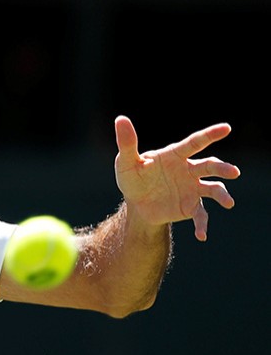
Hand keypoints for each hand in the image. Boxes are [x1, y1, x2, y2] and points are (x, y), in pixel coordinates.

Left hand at [114, 115, 240, 240]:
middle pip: (210, 166)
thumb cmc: (133, 178)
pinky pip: (201, 215)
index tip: (226, 128)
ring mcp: (193, 188)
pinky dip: (202, 224)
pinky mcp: (191, 206)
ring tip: (228, 203)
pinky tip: (201, 235)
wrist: (137, 204)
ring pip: (213, 188)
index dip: (210, 135)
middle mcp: (189, 170)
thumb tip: (120, 119)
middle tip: (233, 172)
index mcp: (175, 155)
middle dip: (222, 168)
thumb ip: (127, 143)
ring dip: (222, 194)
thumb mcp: (126, 162)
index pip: (194, 143)